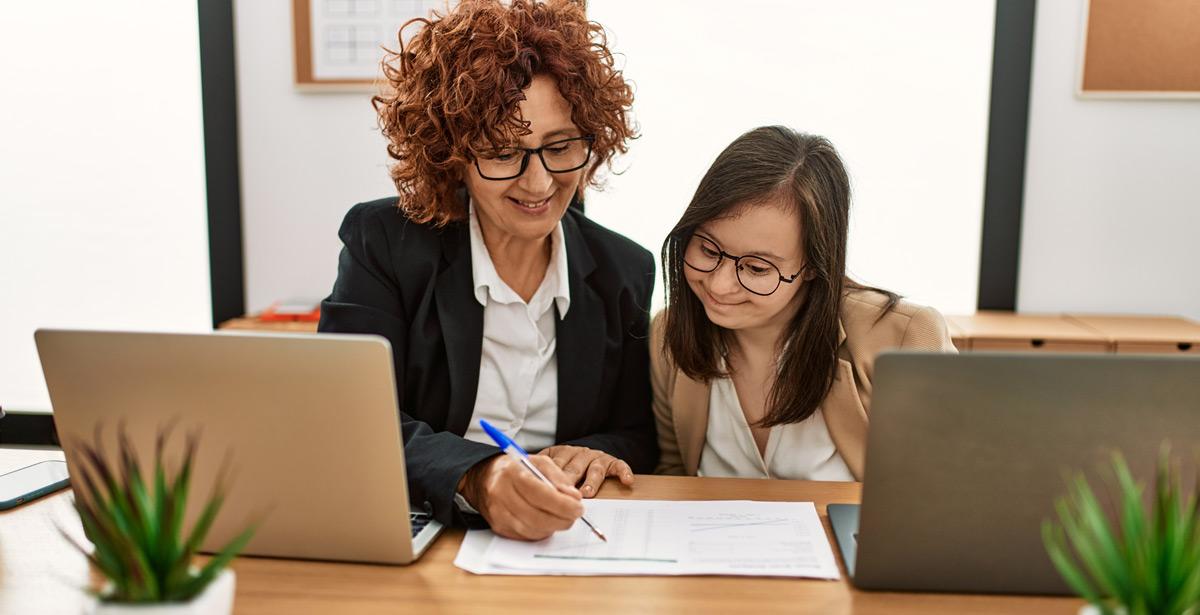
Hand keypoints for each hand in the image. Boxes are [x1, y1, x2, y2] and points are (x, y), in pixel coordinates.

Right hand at [458, 454, 582, 540]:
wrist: (484, 479)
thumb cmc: (515, 469)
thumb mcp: (539, 462)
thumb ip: (559, 478)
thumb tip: (574, 497)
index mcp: (512, 474)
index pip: (541, 495)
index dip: (563, 505)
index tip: (578, 507)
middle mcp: (502, 495)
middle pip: (538, 517)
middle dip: (563, 519)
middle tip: (574, 515)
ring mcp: (499, 514)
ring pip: (533, 530)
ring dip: (554, 527)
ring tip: (561, 516)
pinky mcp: (499, 527)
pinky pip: (526, 536)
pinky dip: (542, 531)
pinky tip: (546, 521)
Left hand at [539, 445, 633, 497]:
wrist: (591, 451)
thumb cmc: (566, 465)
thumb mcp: (550, 467)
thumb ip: (541, 476)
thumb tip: (526, 492)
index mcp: (560, 454)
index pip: (554, 466)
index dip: (551, 480)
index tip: (546, 492)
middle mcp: (578, 454)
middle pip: (573, 469)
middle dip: (568, 483)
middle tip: (564, 496)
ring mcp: (595, 457)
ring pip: (594, 469)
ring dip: (591, 482)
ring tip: (587, 494)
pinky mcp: (611, 461)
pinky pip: (618, 465)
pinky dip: (623, 472)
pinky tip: (627, 480)